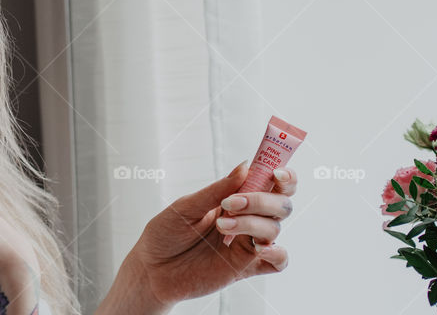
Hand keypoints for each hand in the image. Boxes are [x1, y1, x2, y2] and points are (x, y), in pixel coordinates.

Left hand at [124, 160, 295, 308]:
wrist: (153, 270)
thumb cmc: (166, 234)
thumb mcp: (186, 206)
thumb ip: (217, 190)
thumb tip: (245, 166)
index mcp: (235, 197)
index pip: (271, 183)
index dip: (283, 177)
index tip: (276, 173)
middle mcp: (247, 218)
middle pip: (280, 205)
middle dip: (263, 200)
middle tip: (232, 203)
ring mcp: (248, 243)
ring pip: (274, 229)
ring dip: (253, 223)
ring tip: (221, 225)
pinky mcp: (247, 267)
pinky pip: (278, 262)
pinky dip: (277, 254)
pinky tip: (259, 249)